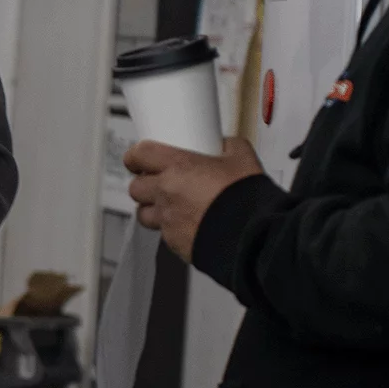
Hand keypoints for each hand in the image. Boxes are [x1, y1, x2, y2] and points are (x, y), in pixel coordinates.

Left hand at [124, 136, 266, 261]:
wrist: (253, 237)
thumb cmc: (245, 198)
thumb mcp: (242, 158)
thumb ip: (228, 146)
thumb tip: (224, 145)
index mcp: (178, 167)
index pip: (139, 155)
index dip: (135, 156)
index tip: (138, 158)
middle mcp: (166, 193)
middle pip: (135, 187)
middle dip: (144, 184)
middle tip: (157, 182)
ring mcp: (167, 220)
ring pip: (143, 214)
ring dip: (152, 208)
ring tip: (168, 206)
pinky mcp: (174, 242)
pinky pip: (163, 234)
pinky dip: (170, 228)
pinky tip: (187, 225)